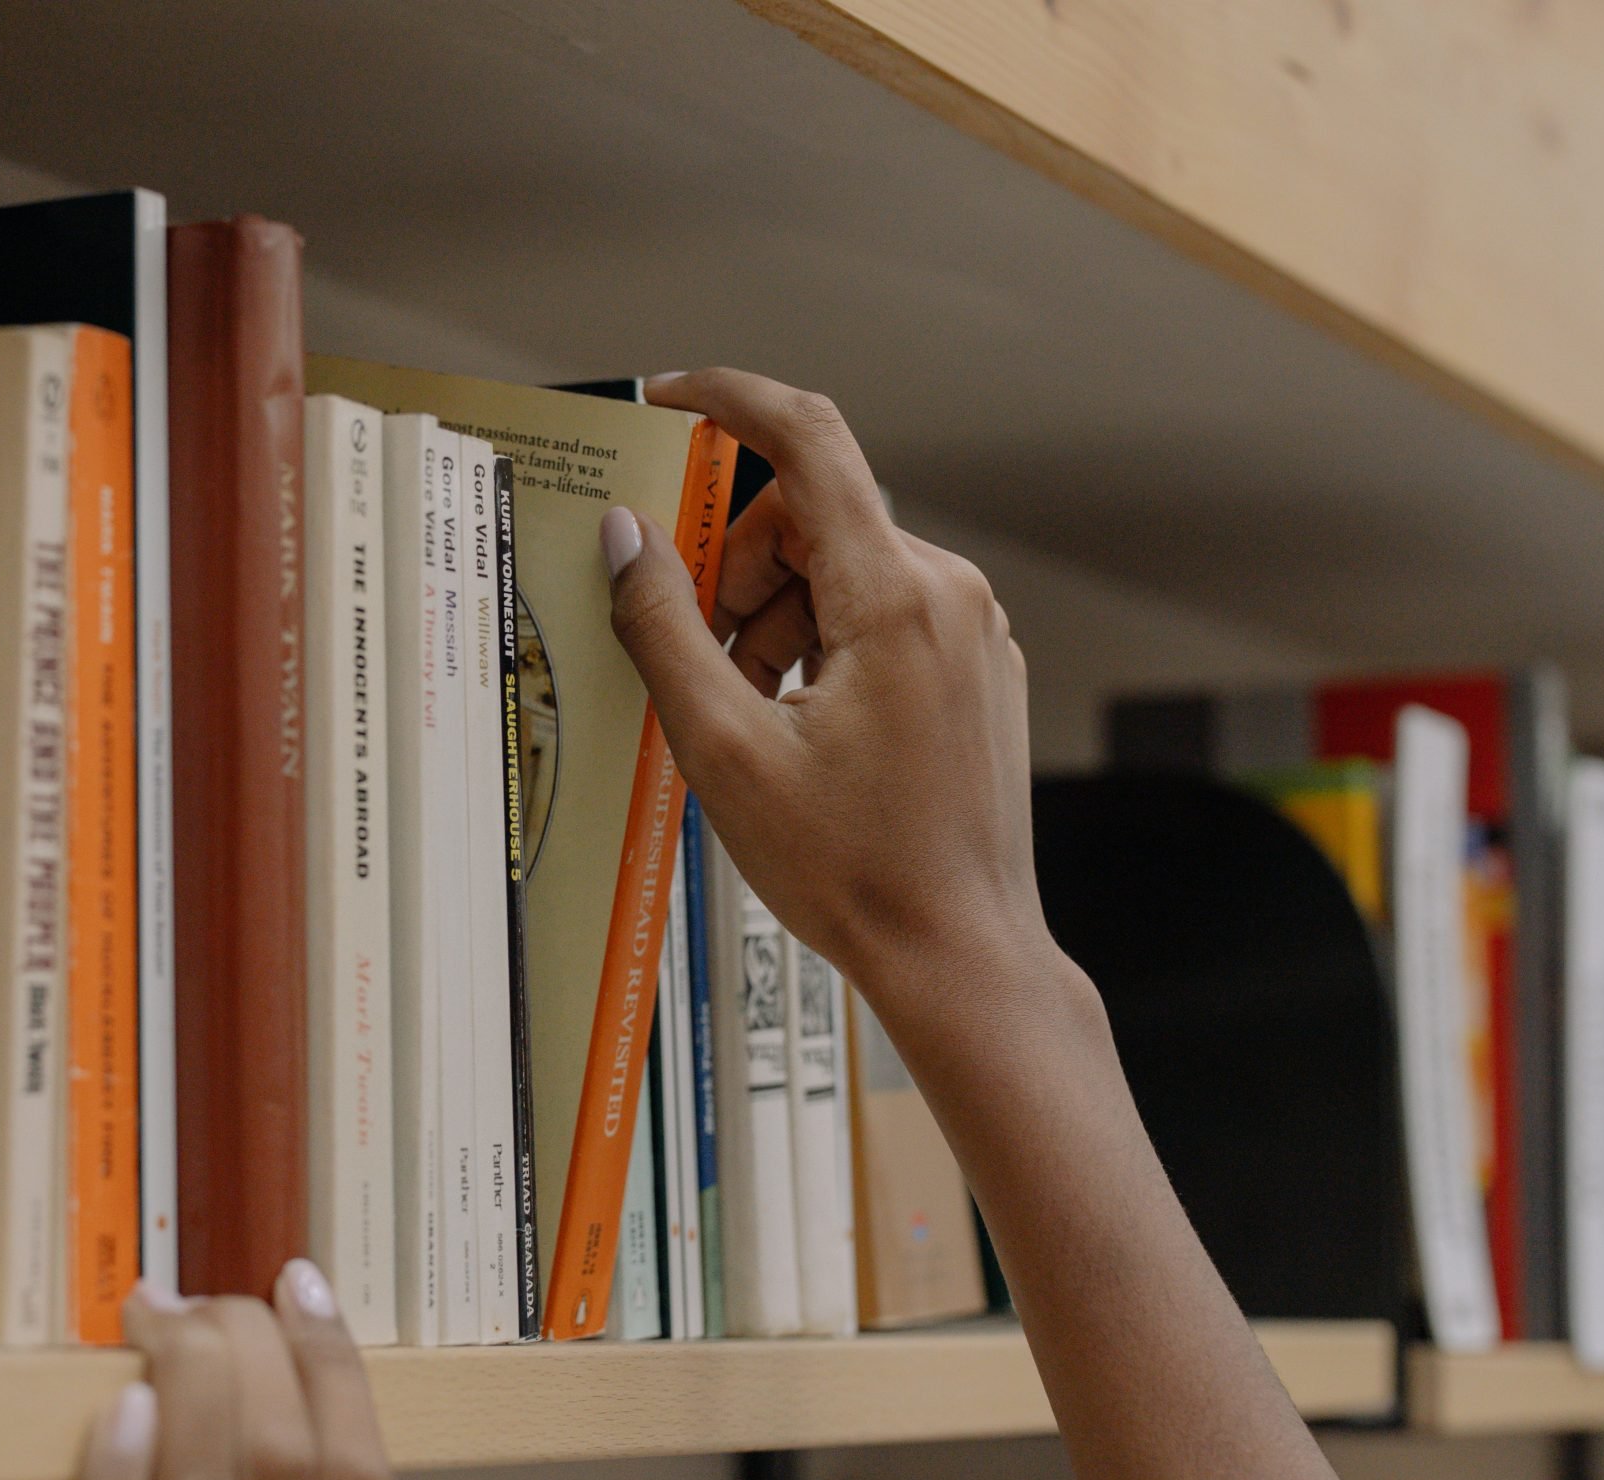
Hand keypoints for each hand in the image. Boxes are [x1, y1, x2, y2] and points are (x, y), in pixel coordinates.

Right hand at [605, 368, 1060, 1020]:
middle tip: (696, 658)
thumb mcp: (725, 750)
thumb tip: (625, 535)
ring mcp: (973, 633)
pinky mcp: (978, 672)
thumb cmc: (853, 870)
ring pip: (845, 573)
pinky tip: (796, 730)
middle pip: (814, 520)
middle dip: (738, 570)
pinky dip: (822, 649)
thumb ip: (663, 628)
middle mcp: (950, 594)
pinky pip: (883, 618)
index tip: (668, 401)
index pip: (809, 438)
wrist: (961, 954)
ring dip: (776, 620)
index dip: (729, 401)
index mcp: (896, 596)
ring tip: (747, 718)